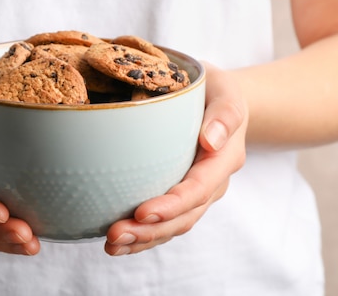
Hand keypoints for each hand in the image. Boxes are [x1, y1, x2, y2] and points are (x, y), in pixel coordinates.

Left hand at [104, 62, 246, 255]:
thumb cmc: (217, 91)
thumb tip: (210, 140)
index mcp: (223, 159)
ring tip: (111, 245)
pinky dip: (143, 235)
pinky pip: (165, 223)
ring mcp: (197, 194)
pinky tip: (118, 243)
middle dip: (150, 231)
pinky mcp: (181, 196)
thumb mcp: (226, 92)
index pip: (198, 188)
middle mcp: (212, 183)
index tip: (142, 212)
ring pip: (173, 226)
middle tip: (114, 235)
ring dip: (143, 239)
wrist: (219, 101)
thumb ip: (225, 114)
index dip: (172, 205)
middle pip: (184, 216)